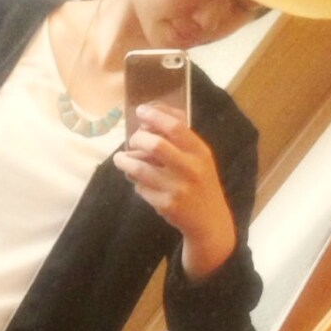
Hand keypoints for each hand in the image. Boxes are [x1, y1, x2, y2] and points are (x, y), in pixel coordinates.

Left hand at [113, 102, 236, 279]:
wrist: (209, 220)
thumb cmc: (201, 182)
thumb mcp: (200, 158)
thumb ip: (181, 137)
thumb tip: (153, 112)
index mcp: (200, 152)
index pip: (176, 127)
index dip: (155, 115)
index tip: (140, 111)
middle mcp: (191, 169)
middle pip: (156, 145)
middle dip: (137, 139)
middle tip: (131, 140)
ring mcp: (177, 188)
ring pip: (140, 169)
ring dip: (125, 161)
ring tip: (121, 159)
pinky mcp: (165, 205)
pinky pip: (140, 187)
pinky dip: (134, 181)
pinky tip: (136, 179)